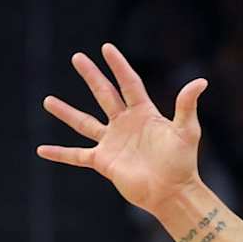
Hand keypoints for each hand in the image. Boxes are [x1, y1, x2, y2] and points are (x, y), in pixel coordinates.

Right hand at [37, 43, 207, 216]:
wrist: (173, 193)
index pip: (129, 83)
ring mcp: (113, 142)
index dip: (118, 66)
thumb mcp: (187, 131)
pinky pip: (77, 156)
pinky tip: (41, 150)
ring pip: (84, 122)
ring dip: (66, 112)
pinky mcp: (104, 161)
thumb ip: (187, 105)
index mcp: (145, 114)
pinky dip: (60, 153)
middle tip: (77, 57)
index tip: (106, 48)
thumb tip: (200, 81)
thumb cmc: (183, 163)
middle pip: (104, 94)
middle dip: (91, 75)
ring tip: (47, 100)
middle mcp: (126, 124)